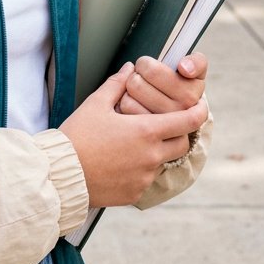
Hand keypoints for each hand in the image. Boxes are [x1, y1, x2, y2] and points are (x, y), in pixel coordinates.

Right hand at [60, 64, 207, 207]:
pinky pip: (147, 178)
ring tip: (134, 143)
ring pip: (163, 161)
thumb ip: (117, 85)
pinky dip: (141, 168)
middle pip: (181, 143)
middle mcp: (151, 156)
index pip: (187, 121)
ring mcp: (145, 177)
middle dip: (179, 132)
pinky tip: (121, 162)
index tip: (201, 107)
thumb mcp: (95, 104)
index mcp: (145, 131)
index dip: (198, 113)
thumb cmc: (78, 136)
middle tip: (165, 123)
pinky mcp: (135, 194)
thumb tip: (130, 69)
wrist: (62, 174)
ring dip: (157, 150)